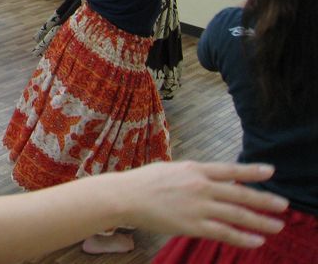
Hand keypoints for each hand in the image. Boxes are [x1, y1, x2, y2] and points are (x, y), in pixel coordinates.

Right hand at [113, 161, 286, 247]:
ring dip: (260, 221)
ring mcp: (198, 206)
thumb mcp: (172, 170)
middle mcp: (200, 186)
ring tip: (277, 225)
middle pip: (240, 193)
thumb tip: (211, 179)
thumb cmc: (144, 182)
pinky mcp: (192, 225)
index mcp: (194, 169)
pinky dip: (242, 238)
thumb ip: (193, 175)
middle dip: (264, 200)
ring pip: (236, 214)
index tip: (271, 171)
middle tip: (284, 205)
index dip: (252, 171)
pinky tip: (257, 241)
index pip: (230, 170)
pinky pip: (223, 233)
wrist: (125, 196)